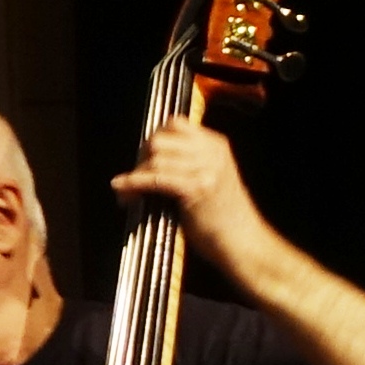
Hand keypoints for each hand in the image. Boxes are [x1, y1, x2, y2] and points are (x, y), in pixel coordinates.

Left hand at [111, 115, 265, 274]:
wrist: (242, 241)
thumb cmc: (220, 216)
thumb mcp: (208, 178)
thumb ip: (186, 163)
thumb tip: (146, 158)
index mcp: (216, 145)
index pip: (175, 124)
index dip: (153, 139)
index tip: (142, 159)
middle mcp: (212, 152)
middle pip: (160, 140)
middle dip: (140, 158)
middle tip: (133, 179)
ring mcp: (207, 169)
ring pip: (155, 160)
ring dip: (134, 176)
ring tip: (127, 194)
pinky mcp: (197, 188)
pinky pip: (156, 179)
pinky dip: (134, 183)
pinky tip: (122, 189)